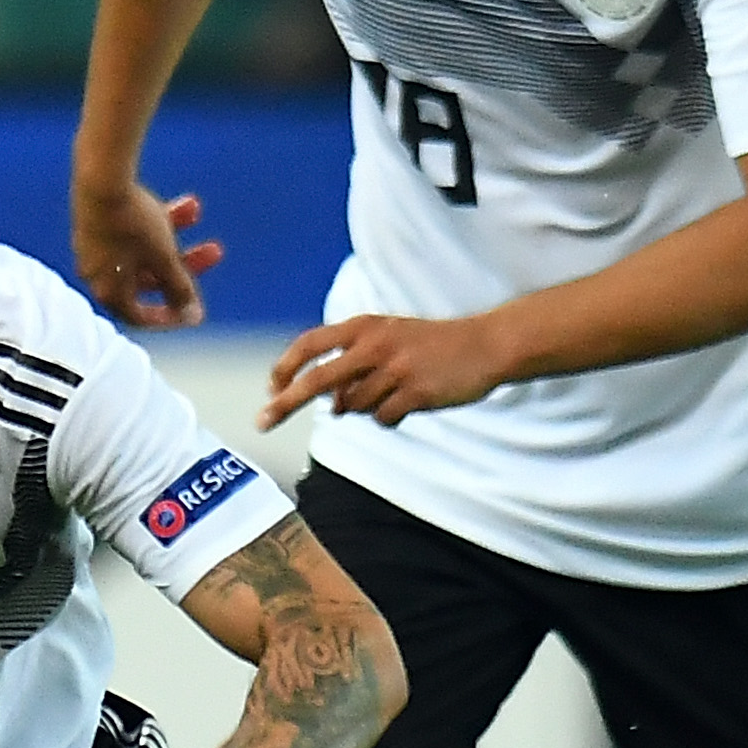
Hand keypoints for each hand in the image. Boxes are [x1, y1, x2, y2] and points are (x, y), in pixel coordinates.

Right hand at [73, 178, 220, 328]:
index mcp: (109, 292)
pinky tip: (181, 202)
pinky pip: (132, 230)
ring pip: (143, 250)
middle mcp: (96, 275)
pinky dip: (155, 221)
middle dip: (185, 263)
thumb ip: (179, 289)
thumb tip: (192, 316)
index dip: (171, 315)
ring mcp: (93, 248)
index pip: (140, 317)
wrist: (100, 178)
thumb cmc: (132, 224)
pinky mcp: (95, 222)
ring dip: (174, 234)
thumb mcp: (164, 258)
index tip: (194, 307)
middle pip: (149, 279)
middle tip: (214, 249)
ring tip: (195, 209)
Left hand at [261, 310, 513, 428]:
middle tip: (262, 421)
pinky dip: (389, 417)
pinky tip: (409, 402)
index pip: (310, 343)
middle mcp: (375, 345)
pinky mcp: (415, 392)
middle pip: (317, 380)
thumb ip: (354, 364)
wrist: (484, 345)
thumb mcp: (388, 339)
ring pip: (354, 406)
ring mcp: (395, 370)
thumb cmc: (431, 344)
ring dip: (364, 408)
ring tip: (394, 391)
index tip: (270, 388)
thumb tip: (331, 404)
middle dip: (286, 402)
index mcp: (365, 326)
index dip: (286, 366)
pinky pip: (382, 418)